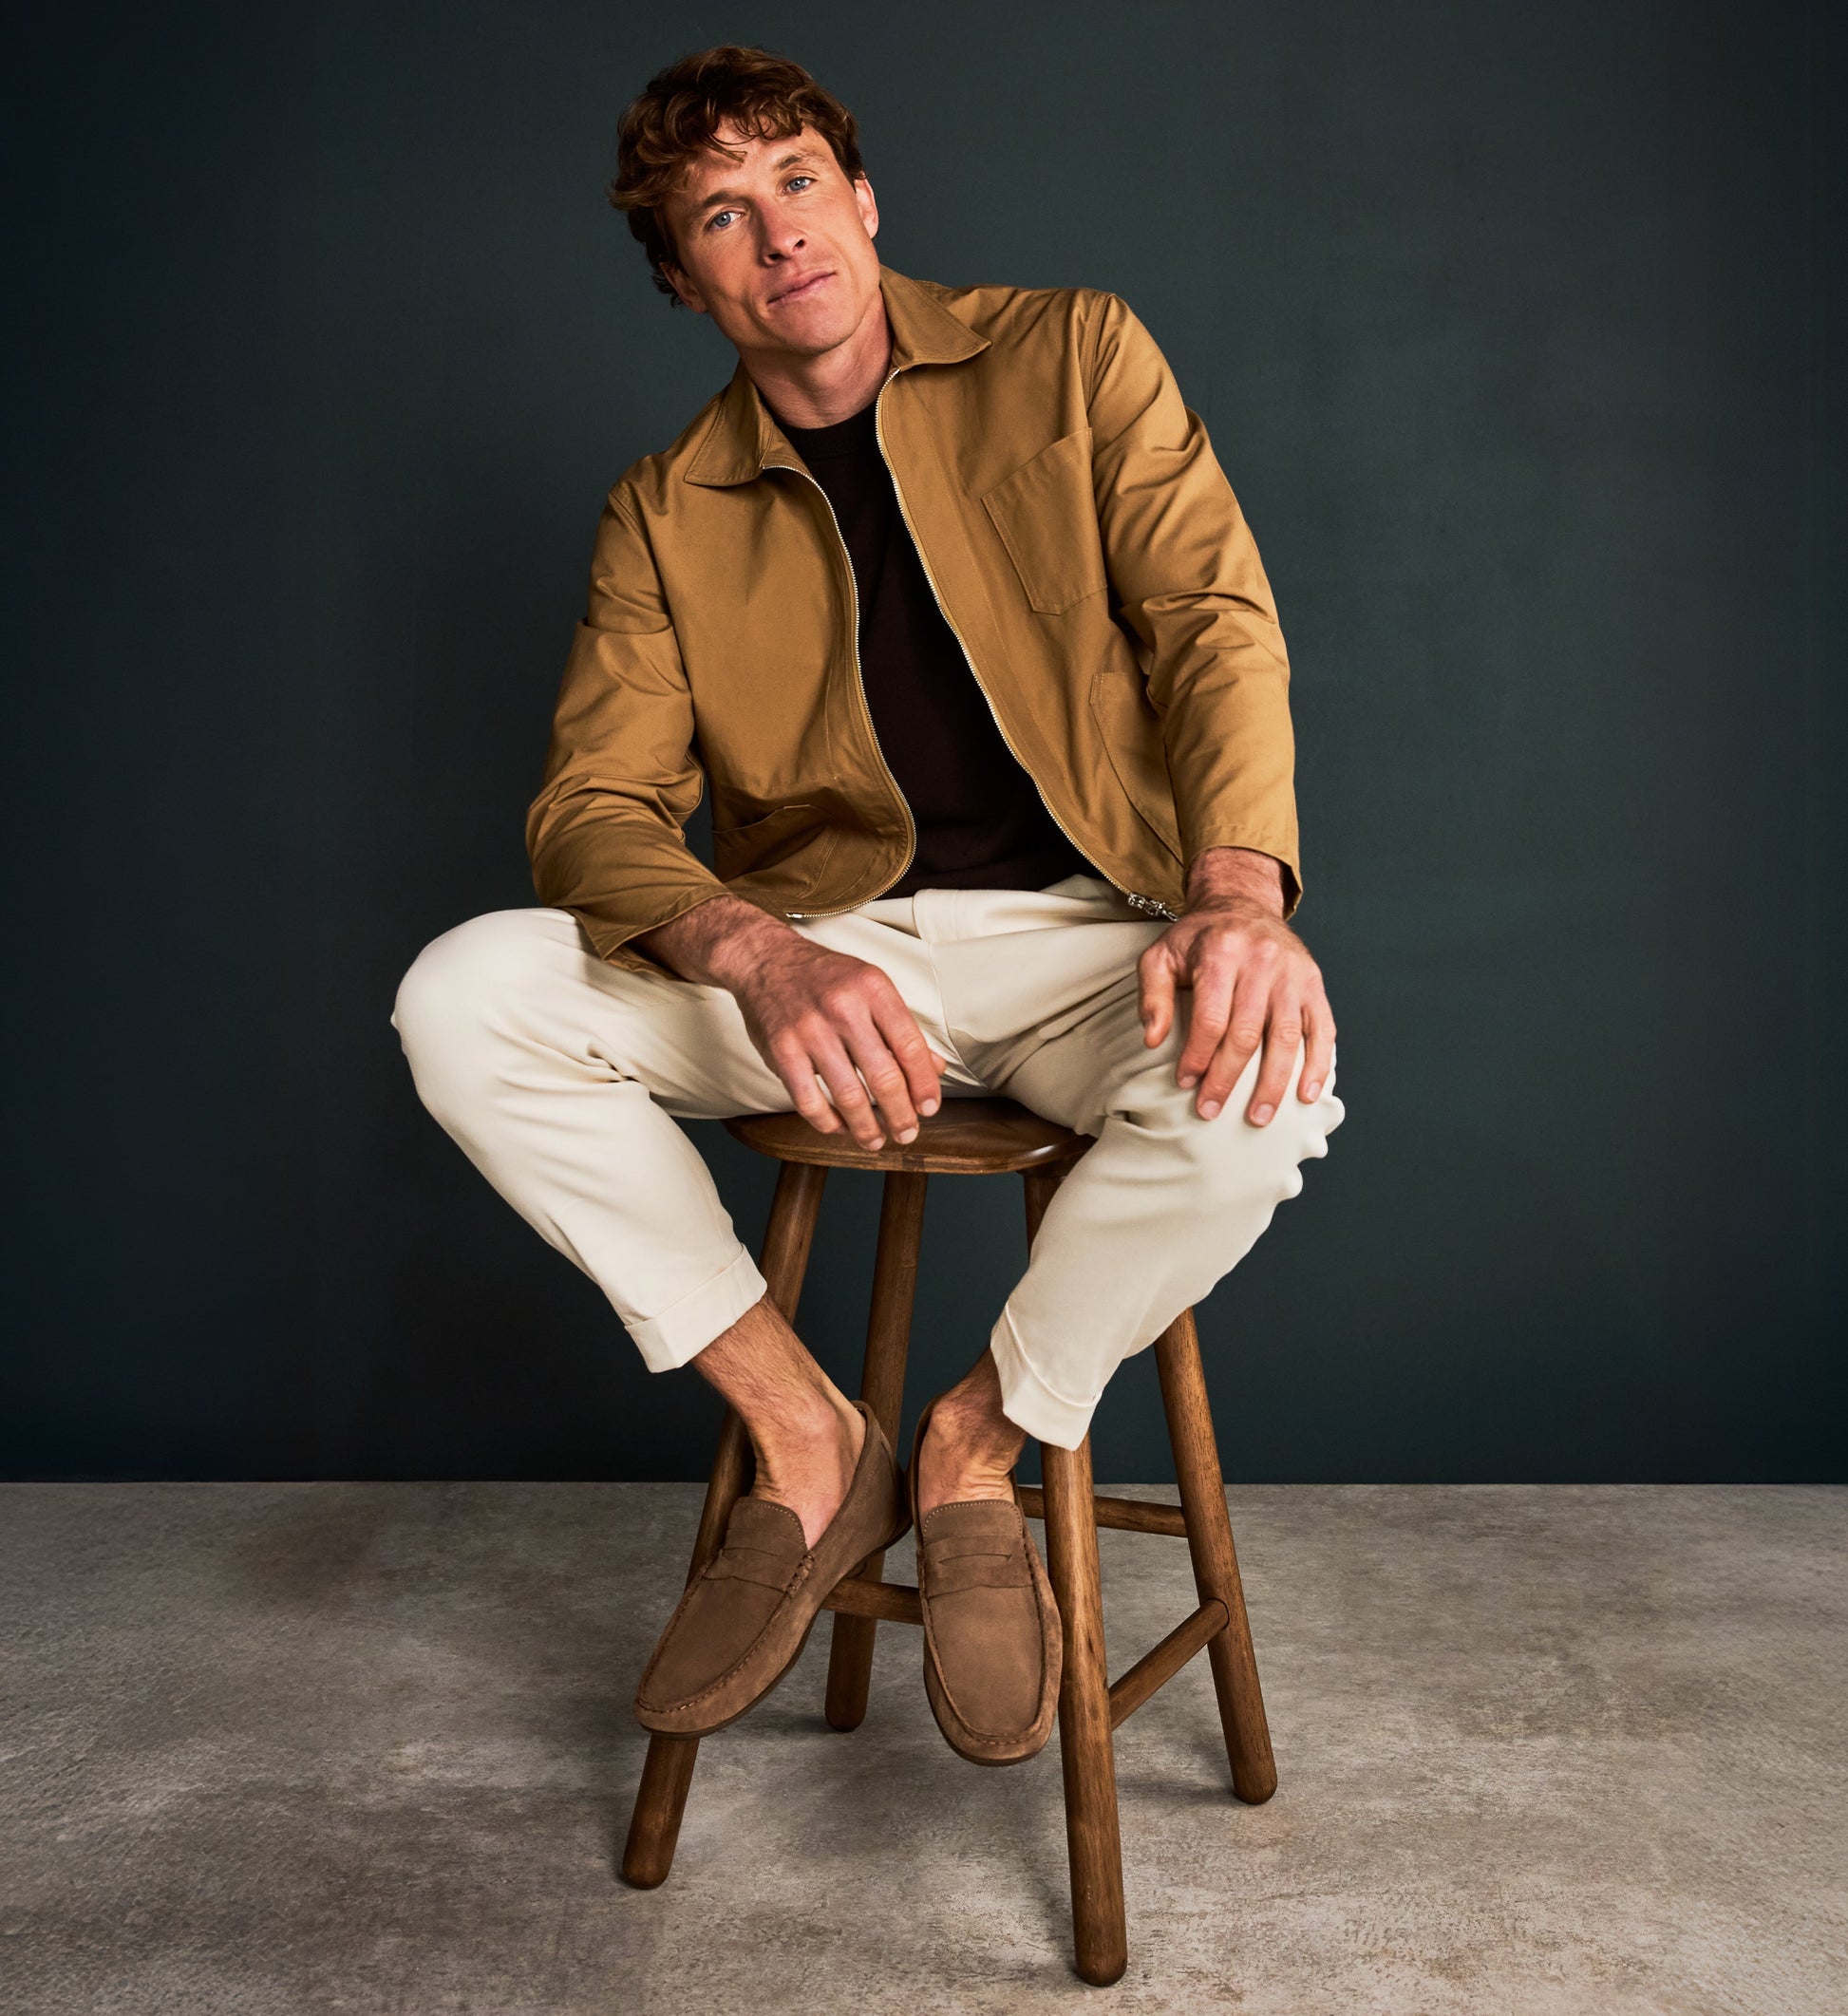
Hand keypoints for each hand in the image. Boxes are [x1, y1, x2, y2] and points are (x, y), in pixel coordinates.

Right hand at [633, 896, 949, 1149]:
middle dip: (900, 1114)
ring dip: (866, 1127)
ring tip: (875, 1140)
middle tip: (908, 1133)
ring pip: (848, 1095)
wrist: (766, 959)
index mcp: (873, 988)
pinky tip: (839, 1127)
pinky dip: (827, 1122)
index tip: (929, 1108)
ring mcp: (810, 1030)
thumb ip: (901, 1029)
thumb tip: (934, 1071)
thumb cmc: (826, 977)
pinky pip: (808, 1101)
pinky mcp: (782, 1050)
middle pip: (883, 1076)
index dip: (924, 1085)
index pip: (910, 1046)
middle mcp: (843, 1008)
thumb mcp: (870, 987)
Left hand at [1137, 850, 1335, 1124]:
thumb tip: (1152, 1040)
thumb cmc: (1198, 939)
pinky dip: (1317, 1065)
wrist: (1242, 904)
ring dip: (1273, 1083)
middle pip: (1246, 1033)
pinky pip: (1322, 1030)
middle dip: (1227, 1078)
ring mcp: (1293, 975)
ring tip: (1258, 1118)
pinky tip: (1306, 1095)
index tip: (1185, 1081)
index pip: (1211, 1017)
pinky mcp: (1314, 985)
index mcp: (1222, 954)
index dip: (1197, 1055)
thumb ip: (1152, 995)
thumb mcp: (1161, 955)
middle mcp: (1262, 962)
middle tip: (1211, 1111)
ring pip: (1286, 1038)